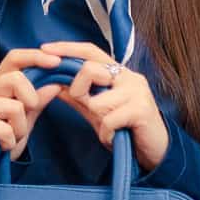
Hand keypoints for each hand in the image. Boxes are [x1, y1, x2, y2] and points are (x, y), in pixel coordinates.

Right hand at [0, 49, 65, 163]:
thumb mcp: (23, 122)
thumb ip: (36, 103)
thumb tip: (55, 84)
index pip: (15, 59)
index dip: (35, 57)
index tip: (57, 61)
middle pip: (17, 78)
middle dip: (30, 102)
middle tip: (21, 123)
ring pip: (15, 107)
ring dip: (19, 128)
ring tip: (8, 138)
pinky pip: (5, 129)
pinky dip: (9, 142)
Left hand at [37, 42, 169, 171]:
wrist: (154, 151)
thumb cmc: (125, 128)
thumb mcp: (96, 110)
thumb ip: (77, 95)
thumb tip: (53, 83)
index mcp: (118, 72)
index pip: (90, 51)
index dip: (67, 48)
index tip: (44, 49)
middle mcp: (129, 76)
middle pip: (88, 70)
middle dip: (79, 92)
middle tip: (88, 108)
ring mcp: (137, 91)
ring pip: (96, 100)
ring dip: (97, 119)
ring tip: (109, 127)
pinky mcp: (142, 109)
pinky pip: (108, 120)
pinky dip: (105, 134)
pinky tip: (114, 137)